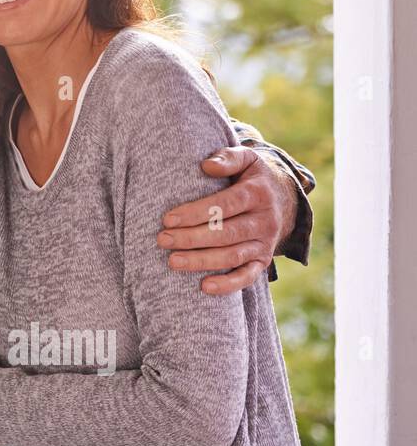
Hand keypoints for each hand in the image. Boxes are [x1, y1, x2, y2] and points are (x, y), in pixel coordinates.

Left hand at [155, 146, 296, 295]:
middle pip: (226, 233)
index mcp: (258, 193)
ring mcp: (265, 243)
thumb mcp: (247, 159)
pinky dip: (228, 284)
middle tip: (162, 239)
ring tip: (172, 262)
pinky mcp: (263, 260)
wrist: (283, 198)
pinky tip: (204, 286)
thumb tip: (207, 165)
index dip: (196, 213)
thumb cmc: (252, 176)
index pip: (225, 205)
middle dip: (192, 238)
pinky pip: (248, 277)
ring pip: (233, 255)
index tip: (168, 219)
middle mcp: (265, 220)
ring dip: (202, 261)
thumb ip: (228, 158)